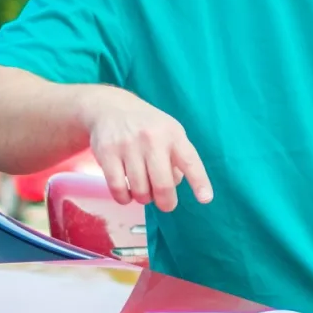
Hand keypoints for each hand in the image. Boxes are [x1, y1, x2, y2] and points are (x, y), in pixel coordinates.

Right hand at [80, 86, 212, 211]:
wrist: (111, 108)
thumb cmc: (148, 127)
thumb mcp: (170, 133)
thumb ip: (178, 158)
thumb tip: (174, 185)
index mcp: (173, 135)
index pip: (190, 161)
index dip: (199, 182)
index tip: (205, 199)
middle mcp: (152, 139)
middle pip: (163, 185)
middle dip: (166, 203)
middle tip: (166, 204)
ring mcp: (128, 146)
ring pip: (140, 190)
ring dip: (144, 198)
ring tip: (144, 191)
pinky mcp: (107, 153)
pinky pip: (118, 188)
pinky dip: (124, 198)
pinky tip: (127, 193)